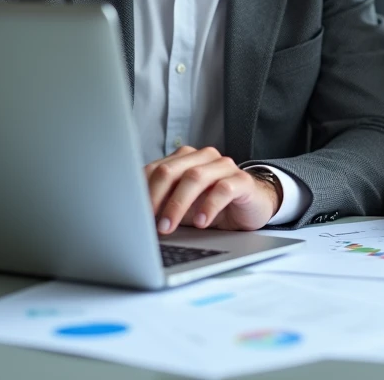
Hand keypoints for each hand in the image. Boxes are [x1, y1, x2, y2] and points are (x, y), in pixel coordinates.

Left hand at [144, 146, 280, 234]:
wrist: (252, 208)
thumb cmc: (212, 207)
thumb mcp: (183, 208)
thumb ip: (163, 205)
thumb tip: (134, 219)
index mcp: (183, 159)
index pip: (154, 169)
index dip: (140, 192)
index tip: (131, 214)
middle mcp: (202, 157)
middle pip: (170, 171)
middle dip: (155, 198)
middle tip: (148, 223)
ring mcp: (223, 166)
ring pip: (195, 177)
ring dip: (177, 204)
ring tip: (168, 226)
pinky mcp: (242, 180)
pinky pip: (223, 189)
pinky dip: (208, 206)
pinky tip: (201, 222)